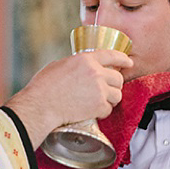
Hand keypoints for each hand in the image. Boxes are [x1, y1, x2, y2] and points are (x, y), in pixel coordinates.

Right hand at [5, 49, 130, 145]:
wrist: (40, 106)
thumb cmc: (43, 87)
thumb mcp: (59, 65)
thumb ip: (76, 64)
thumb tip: (82, 68)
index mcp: (86, 60)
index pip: (111, 56)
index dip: (123, 59)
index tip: (129, 63)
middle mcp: (96, 73)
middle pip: (118, 78)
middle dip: (114, 85)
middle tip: (105, 91)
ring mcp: (99, 90)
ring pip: (117, 95)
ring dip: (110, 99)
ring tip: (97, 102)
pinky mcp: (99, 106)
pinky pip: (108, 109)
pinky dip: (102, 112)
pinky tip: (91, 111)